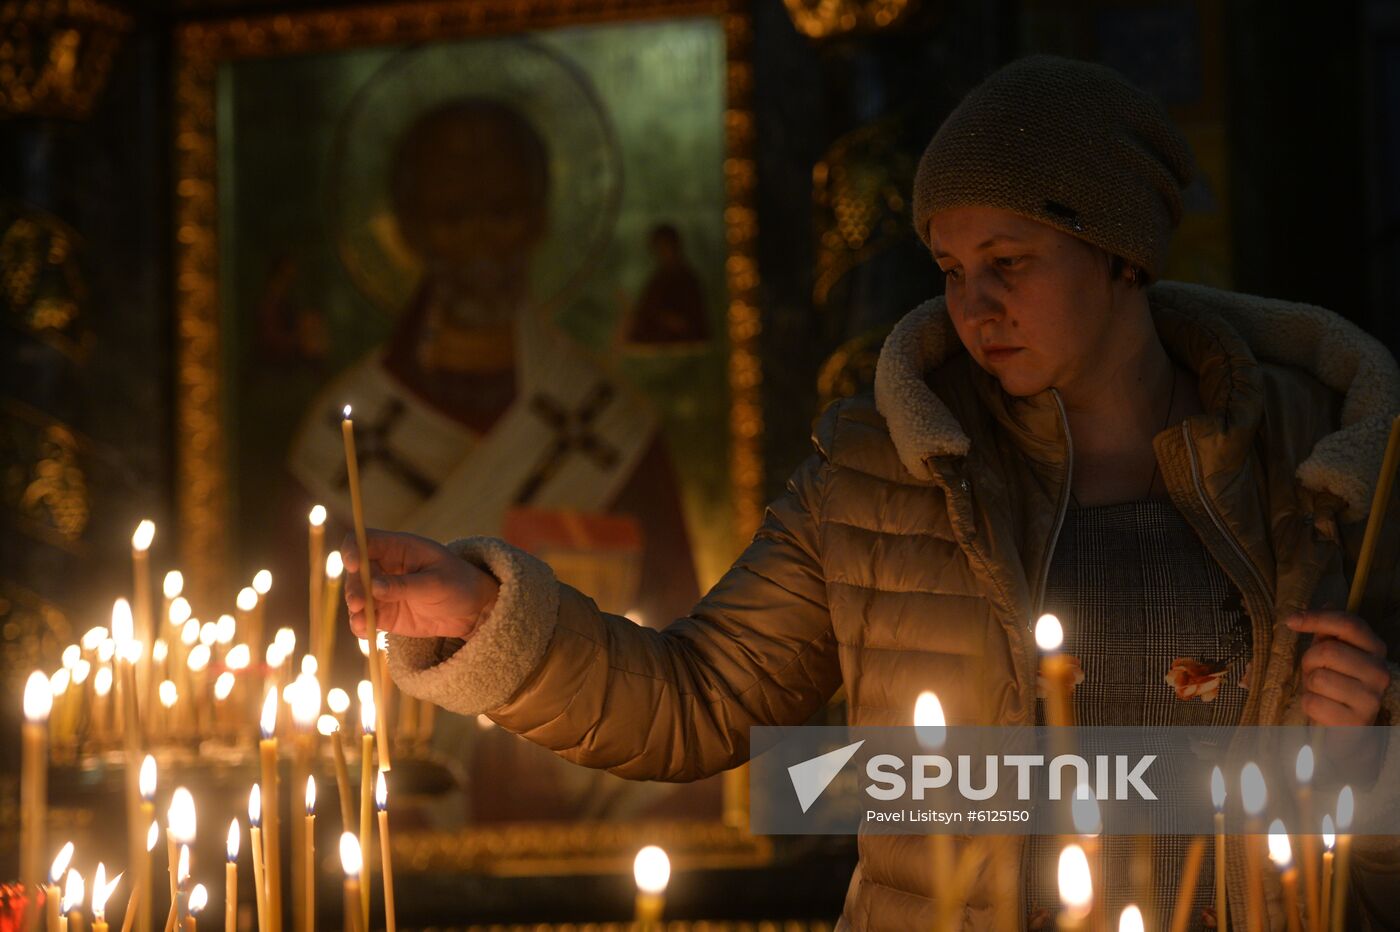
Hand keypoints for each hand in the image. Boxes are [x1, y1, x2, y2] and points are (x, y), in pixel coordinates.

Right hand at [342, 530, 498, 640]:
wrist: (472, 610)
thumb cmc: (459, 584)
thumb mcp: (437, 583)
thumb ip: (405, 585)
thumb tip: (373, 586)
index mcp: (398, 548)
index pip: (364, 541)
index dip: (353, 549)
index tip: (353, 565)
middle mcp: (385, 568)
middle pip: (356, 572)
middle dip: (354, 587)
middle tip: (359, 603)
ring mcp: (383, 592)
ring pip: (357, 597)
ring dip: (355, 609)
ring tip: (362, 622)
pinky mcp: (385, 614)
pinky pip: (365, 618)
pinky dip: (361, 625)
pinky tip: (365, 632)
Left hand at [1286, 611, 1391, 724]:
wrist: (1348, 729)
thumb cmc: (1335, 685)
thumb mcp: (1332, 655)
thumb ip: (1328, 632)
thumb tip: (1327, 602)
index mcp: (1375, 649)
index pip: (1349, 624)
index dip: (1317, 617)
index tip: (1290, 620)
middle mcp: (1379, 672)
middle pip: (1328, 650)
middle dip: (1309, 660)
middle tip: (1312, 671)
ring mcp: (1371, 698)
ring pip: (1318, 677)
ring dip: (1309, 684)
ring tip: (1320, 690)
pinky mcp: (1356, 721)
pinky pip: (1313, 702)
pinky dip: (1308, 704)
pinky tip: (1322, 708)